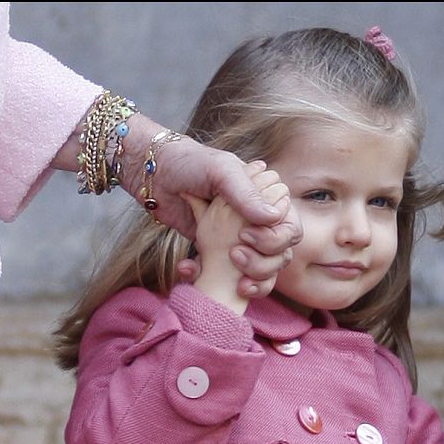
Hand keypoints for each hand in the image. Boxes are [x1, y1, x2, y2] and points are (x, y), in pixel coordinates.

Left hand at [117, 119, 300, 293]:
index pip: (290, 226)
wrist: (153, 174)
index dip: (277, 238)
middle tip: (235, 255)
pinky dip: (213, 281)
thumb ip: (246, 194)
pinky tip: (191, 269)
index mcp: (264, 197)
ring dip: (249, 277)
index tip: (247, 236)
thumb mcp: (219, 171)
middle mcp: (256, 220)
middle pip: (280, 255)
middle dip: (263, 263)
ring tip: (226, 269)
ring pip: (262, 271)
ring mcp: (239, 239)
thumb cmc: (188, 162)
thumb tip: (273, 219)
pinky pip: (231, 277)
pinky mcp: (217, 254)